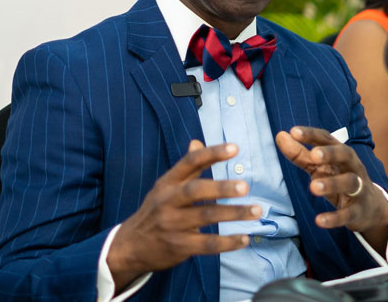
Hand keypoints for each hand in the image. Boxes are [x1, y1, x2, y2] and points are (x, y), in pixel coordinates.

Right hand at [107, 140, 260, 290]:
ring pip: (206, 216)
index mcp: (167, 182)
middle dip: (221, 187)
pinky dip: (228, 242)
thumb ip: (186, 167)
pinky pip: (207, 244)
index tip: (235, 148)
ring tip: (256, 211)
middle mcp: (168, 201)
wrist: (131, 246)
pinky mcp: (179, 246)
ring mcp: (173, 224)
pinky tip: (245, 238)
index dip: (212, 153)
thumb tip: (197, 141)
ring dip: (233, 213)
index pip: (190, 162)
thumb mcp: (165, 186)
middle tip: (245, 186)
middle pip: (195, 190)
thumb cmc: (155, 211)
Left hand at [275, 126, 387, 239]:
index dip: (312, 135)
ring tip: (313, 187)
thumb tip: (280, 135)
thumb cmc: (339, 179)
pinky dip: (334, 217)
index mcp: (341, 153)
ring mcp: (358, 188)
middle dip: (331, 153)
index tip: (294, 131)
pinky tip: (319, 220)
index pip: (327, 139)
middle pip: (345, 154)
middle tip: (313, 154)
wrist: (370, 209)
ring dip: (332, 184)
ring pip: (349, 182)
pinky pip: (348, 213)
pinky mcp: (359, 211)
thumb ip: (299, 153)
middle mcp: (352, 167)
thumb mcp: (320, 166)